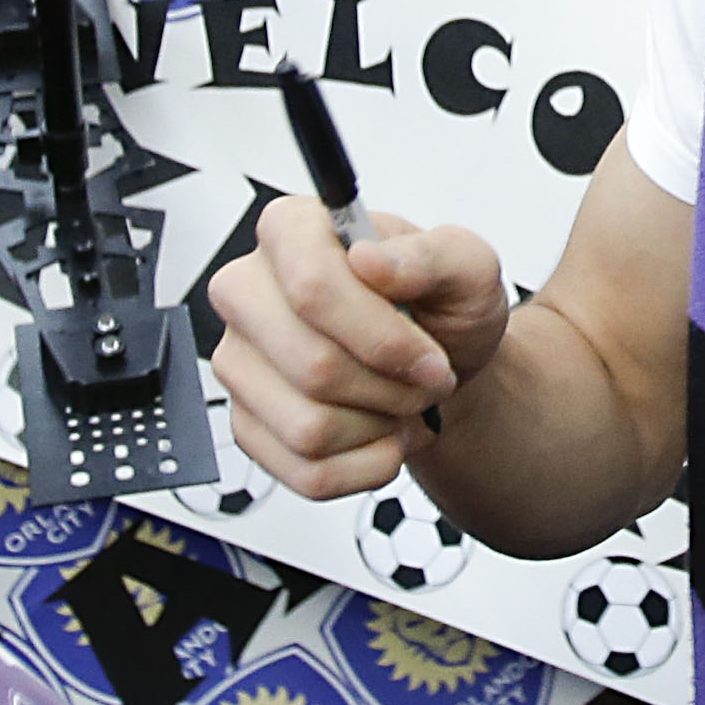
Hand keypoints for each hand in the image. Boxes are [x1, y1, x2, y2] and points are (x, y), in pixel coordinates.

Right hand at [203, 196, 507, 497]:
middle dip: (391, 388)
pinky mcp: (247, 425)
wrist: (435, 365)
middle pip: (312, 367)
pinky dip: (365, 467)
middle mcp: (248, 292)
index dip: (381, 337)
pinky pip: (306, 472)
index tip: (429, 355)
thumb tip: (371, 259)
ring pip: (307, 428)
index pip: (311, 287)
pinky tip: (381, 435)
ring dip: (379, 428)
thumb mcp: (466, 268)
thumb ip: (432, 255)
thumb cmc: (438, 309)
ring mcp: (238, 363)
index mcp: (290, 232)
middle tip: (427, 380)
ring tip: (401, 403)